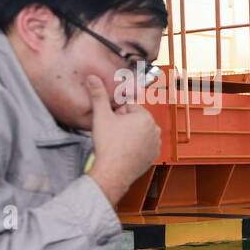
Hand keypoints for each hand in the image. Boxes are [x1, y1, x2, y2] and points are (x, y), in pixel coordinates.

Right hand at [86, 75, 159, 203]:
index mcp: (145, 117)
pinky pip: (142, 145)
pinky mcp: (154, 156)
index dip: (115, 114)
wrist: (114, 172)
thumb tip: (93, 78)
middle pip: (134, 119)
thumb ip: (98, 95)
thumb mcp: (101, 116)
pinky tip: (124, 151)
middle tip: (112, 134)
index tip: (110, 123)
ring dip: (128, 134)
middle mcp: (155, 130)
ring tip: (117, 143)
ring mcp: (156, 144)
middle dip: (122, 123)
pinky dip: (134, 146)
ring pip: (138, 132)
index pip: (128, 107)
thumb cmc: (109, 145)